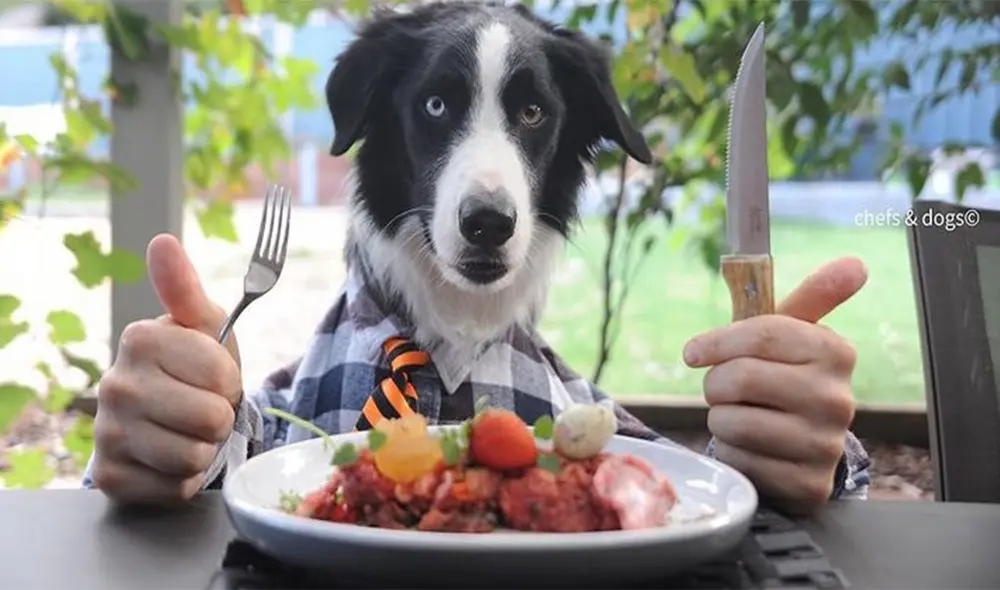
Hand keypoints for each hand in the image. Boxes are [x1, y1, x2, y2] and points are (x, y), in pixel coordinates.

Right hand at [92, 234, 241, 503]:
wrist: (168, 417)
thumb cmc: (193, 365)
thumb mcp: (202, 325)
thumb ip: (185, 288)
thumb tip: (163, 242)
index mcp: (139, 340)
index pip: (222, 376)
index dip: (229, 381)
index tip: (212, 377)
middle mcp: (114, 385)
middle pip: (210, 419)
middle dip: (219, 417)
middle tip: (201, 407)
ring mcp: (107, 433)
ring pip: (194, 457)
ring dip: (204, 449)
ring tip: (187, 431)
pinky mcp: (111, 477)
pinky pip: (175, 488)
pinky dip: (184, 479)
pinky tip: (170, 458)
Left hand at [683, 257, 867, 513]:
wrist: (802, 448)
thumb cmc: (784, 377)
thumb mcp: (794, 336)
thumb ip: (814, 296)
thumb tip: (855, 263)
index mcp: (835, 352)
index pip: (761, 333)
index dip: (717, 341)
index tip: (694, 352)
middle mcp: (837, 399)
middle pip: (740, 377)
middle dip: (716, 384)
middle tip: (723, 390)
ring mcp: (824, 445)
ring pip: (732, 422)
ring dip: (720, 420)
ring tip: (740, 417)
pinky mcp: (807, 485)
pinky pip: (738, 461)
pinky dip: (730, 455)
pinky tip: (750, 450)